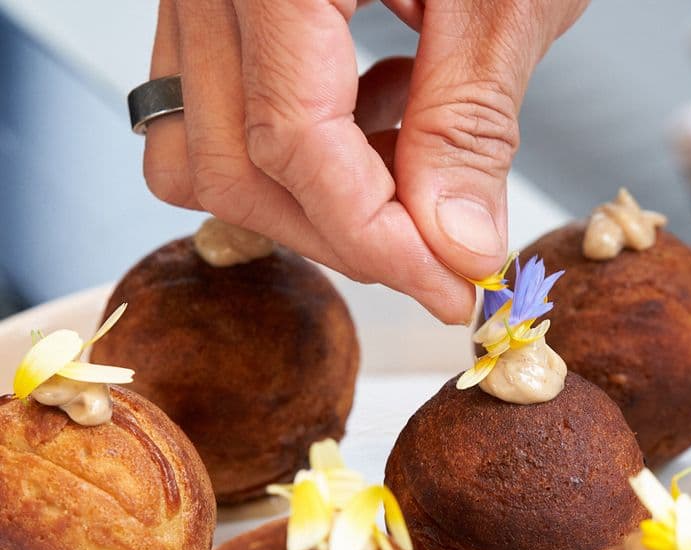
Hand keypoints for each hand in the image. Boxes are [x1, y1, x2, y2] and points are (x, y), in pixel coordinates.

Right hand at [142, 0, 586, 322]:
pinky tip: (390, 116)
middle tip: (442, 259)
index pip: (292, 141)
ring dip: (312, 198)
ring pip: (201, 145)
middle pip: (231, 160)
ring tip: (418, 176)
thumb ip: (472, 122)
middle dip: (345, 234)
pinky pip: (219, 103)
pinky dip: (304, 144)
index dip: (376, 238)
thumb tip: (455, 246)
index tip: (449, 289)